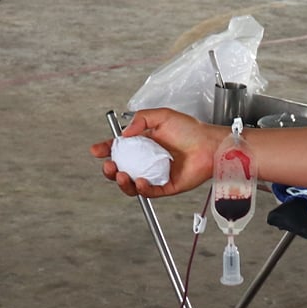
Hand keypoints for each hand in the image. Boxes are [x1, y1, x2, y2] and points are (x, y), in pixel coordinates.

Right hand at [91, 108, 216, 198]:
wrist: (210, 145)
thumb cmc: (192, 130)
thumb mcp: (162, 116)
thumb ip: (141, 119)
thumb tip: (123, 133)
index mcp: (144, 144)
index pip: (119, 149)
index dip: (106, 150)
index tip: (97, 150)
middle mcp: (148, 160)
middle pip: (121, 169)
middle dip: (110, 170)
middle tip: (109, 166)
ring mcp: (156, 174)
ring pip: (132, 184)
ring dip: (122, 182)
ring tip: (121, 175)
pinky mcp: (166, 187)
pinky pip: (150, 191)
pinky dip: (142, 188)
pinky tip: (139, 181)